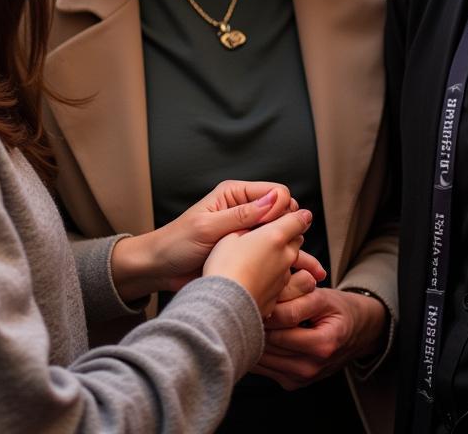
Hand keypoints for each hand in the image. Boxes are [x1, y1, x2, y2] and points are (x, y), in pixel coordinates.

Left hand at [110, 180, 295, 300]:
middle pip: (283, 213)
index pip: (276, 192)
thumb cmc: (176, 244)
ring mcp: (248, 232)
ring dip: (292, 247)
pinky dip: (283, 262)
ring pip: (282, 234)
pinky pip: (272, 253)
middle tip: (289, 250)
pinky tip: (296, 274)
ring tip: (307, 267)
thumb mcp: (208, 227)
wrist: (160, 270)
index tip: (275, 230)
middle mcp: (245, 209)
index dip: (281, 209)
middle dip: (291, 228)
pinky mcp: (247, 252)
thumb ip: (241, 214)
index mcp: (235, 194)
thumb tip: (275, 199)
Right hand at [204, 209, 312, 316]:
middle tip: (275, 231)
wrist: (227, 305)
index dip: (297, 214)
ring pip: (291, 260)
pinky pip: (282, 280)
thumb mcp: (230, 235)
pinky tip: (258, 276)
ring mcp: (284, 277)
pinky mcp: (278, 295)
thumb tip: (253, 223)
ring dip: (283, 255)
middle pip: (297, 239)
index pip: (298, 219)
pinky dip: (275, 275)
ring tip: (264, 255)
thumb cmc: (224, 267)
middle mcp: (285, 256)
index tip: (294, 211)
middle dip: (290, 233)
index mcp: (275, 236)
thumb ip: (247, 226)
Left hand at [252, 288, 387, 389]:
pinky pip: (263, 367)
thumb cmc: (337, 311)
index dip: (268, 307)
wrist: (355, 333)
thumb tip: (268, 304)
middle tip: (254, 303)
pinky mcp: (291, 383)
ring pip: (262, 356)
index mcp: (323, 344)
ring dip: (255, 336)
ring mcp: (300, 379)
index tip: (262, 294)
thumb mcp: (323, 297)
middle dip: (258, 321)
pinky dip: (258, 349)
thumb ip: (297, 298)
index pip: (281, 325)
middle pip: (269, 342)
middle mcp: (311, 367)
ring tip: (257, 316)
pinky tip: (261, 333)